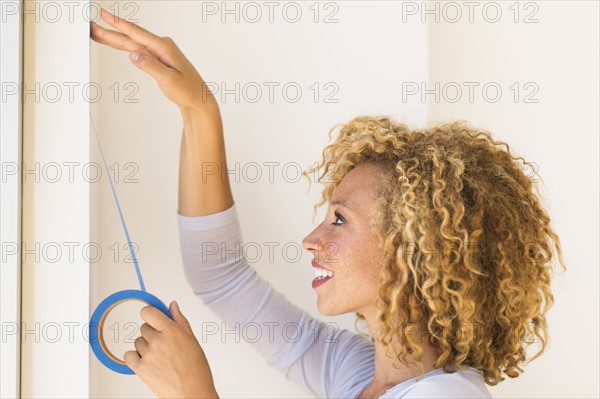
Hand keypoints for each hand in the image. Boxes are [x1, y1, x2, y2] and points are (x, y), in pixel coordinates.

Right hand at [90, 8, 218, 114]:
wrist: (198, 100)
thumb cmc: (188, 91)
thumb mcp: (169, 80)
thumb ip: (150, 66)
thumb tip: (133, 54)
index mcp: (164, 48)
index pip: (136, 33)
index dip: (118, 24)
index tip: (104, 14)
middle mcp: (161, 47)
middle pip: (131, 37)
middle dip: (110, 32)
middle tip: (91, 26)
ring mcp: (160, 52)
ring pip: (133, 43)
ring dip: (115, 38)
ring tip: (98, 33)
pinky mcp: (159, 59)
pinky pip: (138, 50)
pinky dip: (125, 46)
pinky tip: (116, 43)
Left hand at [124, 301, 218, 398]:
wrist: (193, 392)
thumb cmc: (196, 369)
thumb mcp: (192, 340)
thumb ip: (179, 320)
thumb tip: (172, 305)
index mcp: (172, 330)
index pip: (148, 312)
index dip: (150, 315)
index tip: (153, 319)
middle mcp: (158, 340)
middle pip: (143, 328)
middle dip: (152, 334)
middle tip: (164, 346)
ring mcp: (148, 354)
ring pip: (137, 342)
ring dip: (145, 347)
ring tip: (159, 358)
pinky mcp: (140, 368)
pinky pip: (128, 356)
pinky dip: (135, 358)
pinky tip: (147, 362)